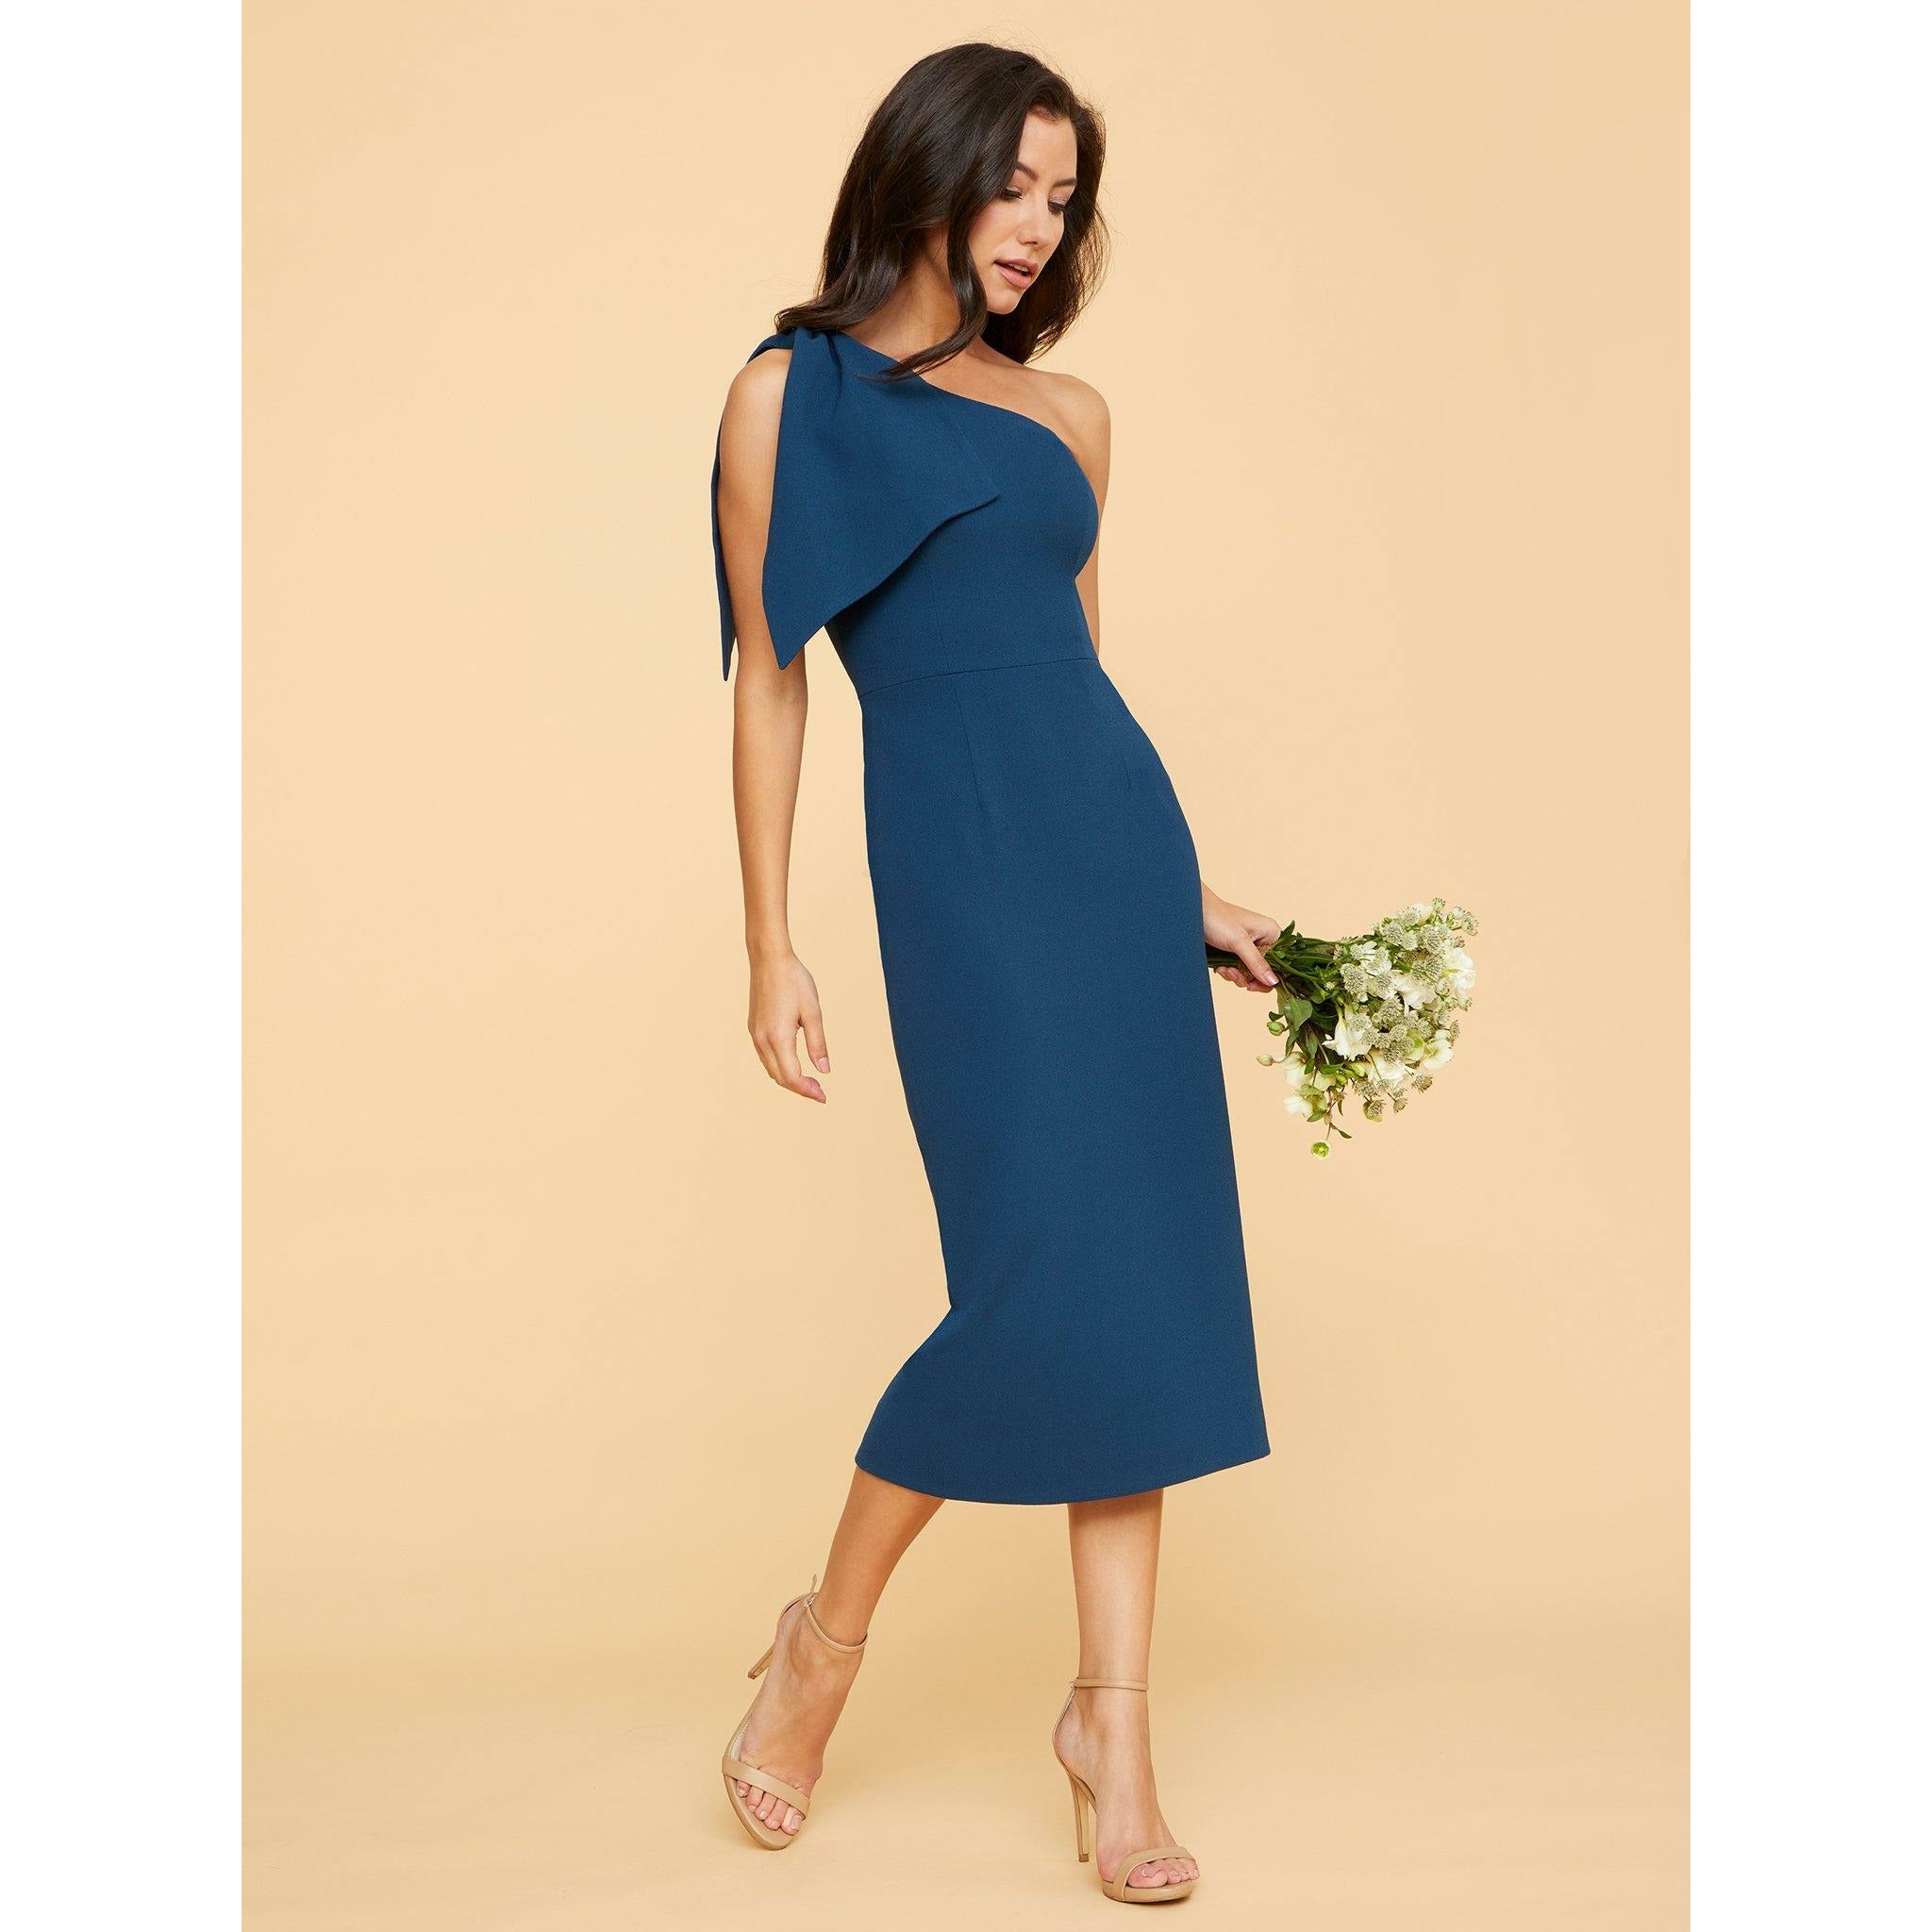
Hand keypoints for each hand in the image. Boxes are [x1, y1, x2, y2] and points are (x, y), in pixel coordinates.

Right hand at [747, 950, 830, 1101]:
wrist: (769, 959)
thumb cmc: (794, 981)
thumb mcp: (813, 1012)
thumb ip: (818, 1044)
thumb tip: (824, 1070)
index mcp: (778, 1038)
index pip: (792, 1077)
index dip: (808, 1090)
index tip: (823, 1096)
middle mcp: (762, 1040)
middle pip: (780, 1077)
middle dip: (800, 1088)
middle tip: (819, 1091)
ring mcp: (755, 1034)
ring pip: (771, 1069)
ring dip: (789, 1079)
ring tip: (809, 1081)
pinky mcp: (753, 1027)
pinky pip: (765, 1057)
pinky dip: (779, 1067)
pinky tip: (792, 1063)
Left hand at [1202, 886, 1281, 992]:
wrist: (1190, 913)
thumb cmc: (1217, 919)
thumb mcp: (1239, 942)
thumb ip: (1256, 963)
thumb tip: (1274, 982)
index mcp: (1271, 933)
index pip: (1281, 964)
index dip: (1269, 977)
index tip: (1253, 984)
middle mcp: (1262, 940)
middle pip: (1264, 971)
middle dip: (1247, 977)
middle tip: (1233, 973)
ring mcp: (1248, 947)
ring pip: (1249, 973)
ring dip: (1235, 975)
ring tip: (1223, 968)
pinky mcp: (1234, 952)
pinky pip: (1238, 970)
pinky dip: (1228, 972)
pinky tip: (1219, 967)